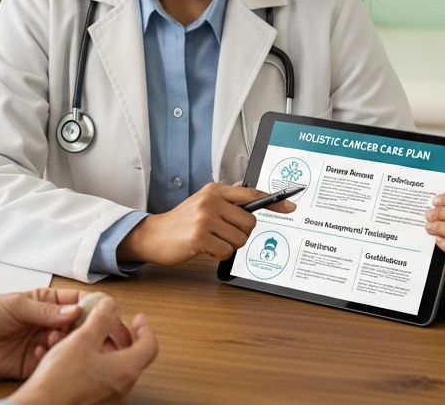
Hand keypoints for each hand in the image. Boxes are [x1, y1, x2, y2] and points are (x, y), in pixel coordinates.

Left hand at [0, 288, 130, 378]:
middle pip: (81, 327)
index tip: (103, 315)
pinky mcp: (36, 364)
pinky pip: (53, 363)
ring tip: (55, 341)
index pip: (80, 303)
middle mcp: (50, 323)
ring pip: (70, 347)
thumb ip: (46, 311)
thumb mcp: (17, 305)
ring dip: (67, 345)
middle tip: (88, 334)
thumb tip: (76, 312)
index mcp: (49, 302)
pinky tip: (41, 353)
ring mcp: (44, 344)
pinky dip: (52, 359)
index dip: (94, 308)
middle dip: (87, 331)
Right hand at [10, 298, 157, 404]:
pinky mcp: (92, 400)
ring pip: (108, 364)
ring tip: (77, 335)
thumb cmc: (61, 380)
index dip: (144, 328)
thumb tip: (110, 306)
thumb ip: (101, 319)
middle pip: (129, 355)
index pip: (149, 345)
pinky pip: (94, 375)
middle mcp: (121, 385)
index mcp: (126, 369)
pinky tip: (65, 352)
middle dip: (115, 334)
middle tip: (106, 323)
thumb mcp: (83, 338)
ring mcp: (107, 395)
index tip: (138, 318)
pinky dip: (86, 360)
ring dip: (96, 345)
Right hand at [116, 183, 296, 264]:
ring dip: (227, 245)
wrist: (154, 235)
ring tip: (210, 240)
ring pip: (239, 240)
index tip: (291, 206)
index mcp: (215, 190)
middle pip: (249, 223)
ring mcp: (205, 218)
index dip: (274, 201)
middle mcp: (211, 201)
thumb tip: (253, 204)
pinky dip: (217, 254)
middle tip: (221, 234)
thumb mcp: (203, 203)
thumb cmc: (182, 222)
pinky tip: (204, 248)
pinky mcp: (199, 237)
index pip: (251, 195)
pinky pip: (226, 251)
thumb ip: (227, 202)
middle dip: (239, 234)